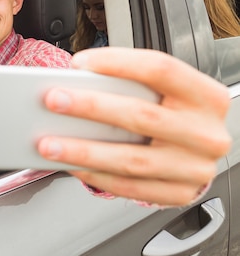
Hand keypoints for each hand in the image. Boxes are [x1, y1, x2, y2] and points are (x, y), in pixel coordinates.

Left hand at [36, 47, 230, 205]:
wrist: (199, 153)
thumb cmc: (174, 115)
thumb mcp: (165, 94)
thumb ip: (131, 85)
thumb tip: (76, 84)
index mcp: (205, 96)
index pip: (161, 69)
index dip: (117, 63)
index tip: (80, 63)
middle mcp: (205, 132)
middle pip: (141, 115)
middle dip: (91, 107)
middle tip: (54, 101)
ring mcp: (195, 167)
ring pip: (131, 159)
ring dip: (83, 151)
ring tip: (49, 143)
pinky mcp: (179, 193)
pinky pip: (129, 187)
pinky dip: (95, 175)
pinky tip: (71, 165)